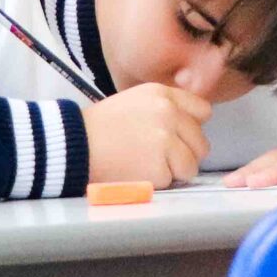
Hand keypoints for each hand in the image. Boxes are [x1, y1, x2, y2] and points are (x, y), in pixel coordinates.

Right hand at [85, 84, 210, 186]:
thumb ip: (166, 108)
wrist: (74, 144)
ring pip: (191, 165)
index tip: (178, 136)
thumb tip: (195, 124)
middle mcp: (168, 113)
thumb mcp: (136, 101)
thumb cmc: (102, 127)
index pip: (203, 111)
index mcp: (163, 94)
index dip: (191, 128)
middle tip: (158, 157)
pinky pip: (172, 180)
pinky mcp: (159, 165)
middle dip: (185, 154)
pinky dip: (157, 182)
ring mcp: (165, 139)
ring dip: (173, 171)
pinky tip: (137, 171)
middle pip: (201, 143)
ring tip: (146, 164)